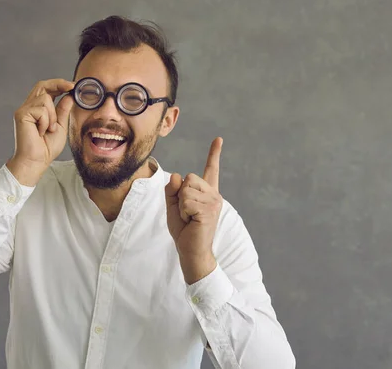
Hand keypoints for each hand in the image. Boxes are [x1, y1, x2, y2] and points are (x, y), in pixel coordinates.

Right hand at [7, 79, 74, 185]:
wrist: (36, 161)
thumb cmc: (46, 147)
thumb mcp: (60, 125)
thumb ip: (63, 110)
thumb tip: (69, 96)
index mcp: (37, 109)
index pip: (46, 89)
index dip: (59, 84)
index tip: (72, 85)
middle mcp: (29, 107)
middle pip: (42, 86)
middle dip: (58, 84)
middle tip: (71, 86)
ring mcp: (24, 110)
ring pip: (45, 99)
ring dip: (52, 115)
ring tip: (48, 129)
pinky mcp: (21, 114)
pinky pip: (41, 110)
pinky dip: (46, 121)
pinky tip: (41, 132)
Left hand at [165, 137, 223, 283]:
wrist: (191, 251)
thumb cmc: (184, 230)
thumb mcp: (172, 206)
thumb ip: (172, 190)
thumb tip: (176, 175)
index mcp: (206, 192)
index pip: (211, 169)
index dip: (214, 153)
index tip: (218, 139)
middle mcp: (214, 194)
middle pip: (189, 177)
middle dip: (180, 194)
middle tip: (186, 213)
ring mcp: (213, 202)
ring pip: (186, 189)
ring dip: (181, 205)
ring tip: (189, 218)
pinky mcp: (209, 210)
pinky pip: (186, 201)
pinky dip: (182, 212)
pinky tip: (191, 222)